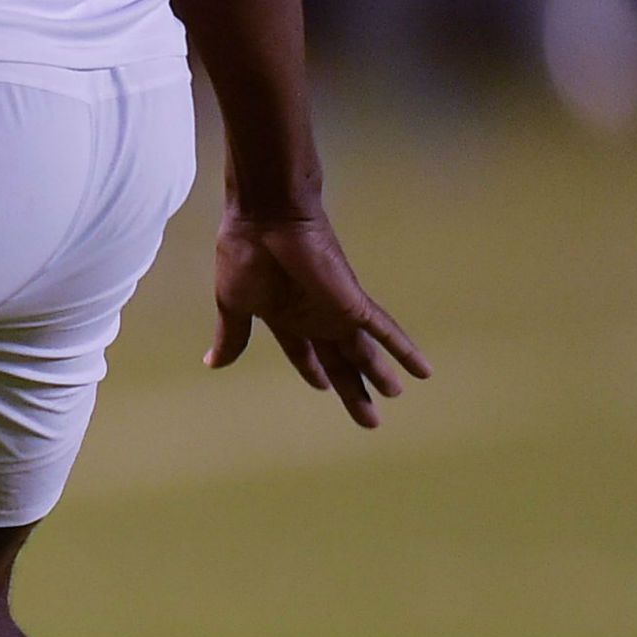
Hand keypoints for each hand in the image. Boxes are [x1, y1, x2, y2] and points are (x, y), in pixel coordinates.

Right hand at [208, 209, 428, 427]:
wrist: (265, 218)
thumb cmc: (243, 255)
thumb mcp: (233, 304)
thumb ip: (232, 336)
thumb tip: (213, 364)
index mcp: (284, 316)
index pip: (304, 352)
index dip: (314, 371)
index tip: (324, 387)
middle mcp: (314, 317)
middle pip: (338, 360)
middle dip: (352, 389)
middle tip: (368, 417)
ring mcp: (336, 311)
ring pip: (364, 353)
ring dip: (380, 376)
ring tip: (394, 396)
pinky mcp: (353, 304)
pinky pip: (386, 331)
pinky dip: (404, 351)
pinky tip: (423, 371)